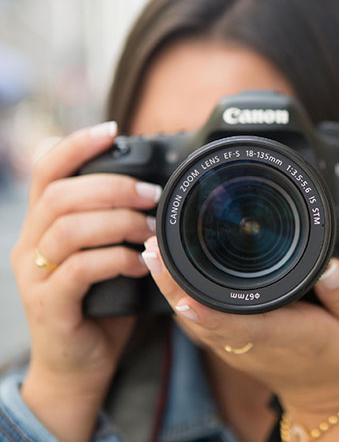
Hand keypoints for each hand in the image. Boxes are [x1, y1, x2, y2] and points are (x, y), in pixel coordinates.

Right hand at [10, 122, 160, 441]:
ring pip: (69, 228)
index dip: (76, 145)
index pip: (47, 170)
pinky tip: (138, 264)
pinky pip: (80, 269)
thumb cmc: (98, 303)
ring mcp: (34, 275)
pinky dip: (116, 259)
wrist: (78, 364)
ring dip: (118, 223)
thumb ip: (113, 223)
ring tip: (149, 231)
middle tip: (150, 195)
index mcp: (43, 225)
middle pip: (61, 194)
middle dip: (112, 187)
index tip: (111, 131)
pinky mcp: (48, 304)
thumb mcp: (103, 254)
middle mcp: (29, 244)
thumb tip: (152, 190)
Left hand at [143, 237, 338, 437]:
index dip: (210, 311)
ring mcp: (238, 344)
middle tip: (155, 248)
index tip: (184, 293)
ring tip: (155, 251)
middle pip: (204, 317)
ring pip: (195, 317)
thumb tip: (329, 268)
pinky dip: (181, 295)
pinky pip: (200, 318)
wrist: (329, 394)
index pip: (242, 324)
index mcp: (285, 335)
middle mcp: (254, 341)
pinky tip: (173, 272)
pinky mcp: (233, 342)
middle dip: (175, 286)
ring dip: (172, 288)